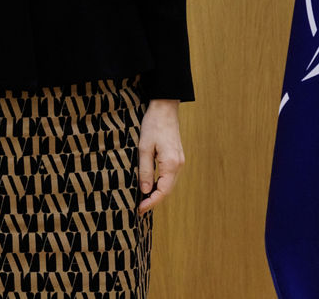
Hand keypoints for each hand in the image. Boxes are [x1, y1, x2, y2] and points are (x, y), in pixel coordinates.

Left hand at [137, 99, 183, 214]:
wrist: (165, 109)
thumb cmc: (153, 125)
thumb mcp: (143, 147)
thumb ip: (144, 170)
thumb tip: (144, 190)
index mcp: (171, 164)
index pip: (163, 191)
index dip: (151, 202)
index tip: (140, 209)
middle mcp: (178, 165)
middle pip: (168, 190)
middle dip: (154, 200)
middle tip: (139, 208)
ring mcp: (179, 161)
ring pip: (169, 184)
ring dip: (157, 192)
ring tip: (143, 199)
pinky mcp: (177, 157)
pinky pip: (170, 176)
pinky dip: (161, 183)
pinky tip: (150, 185)